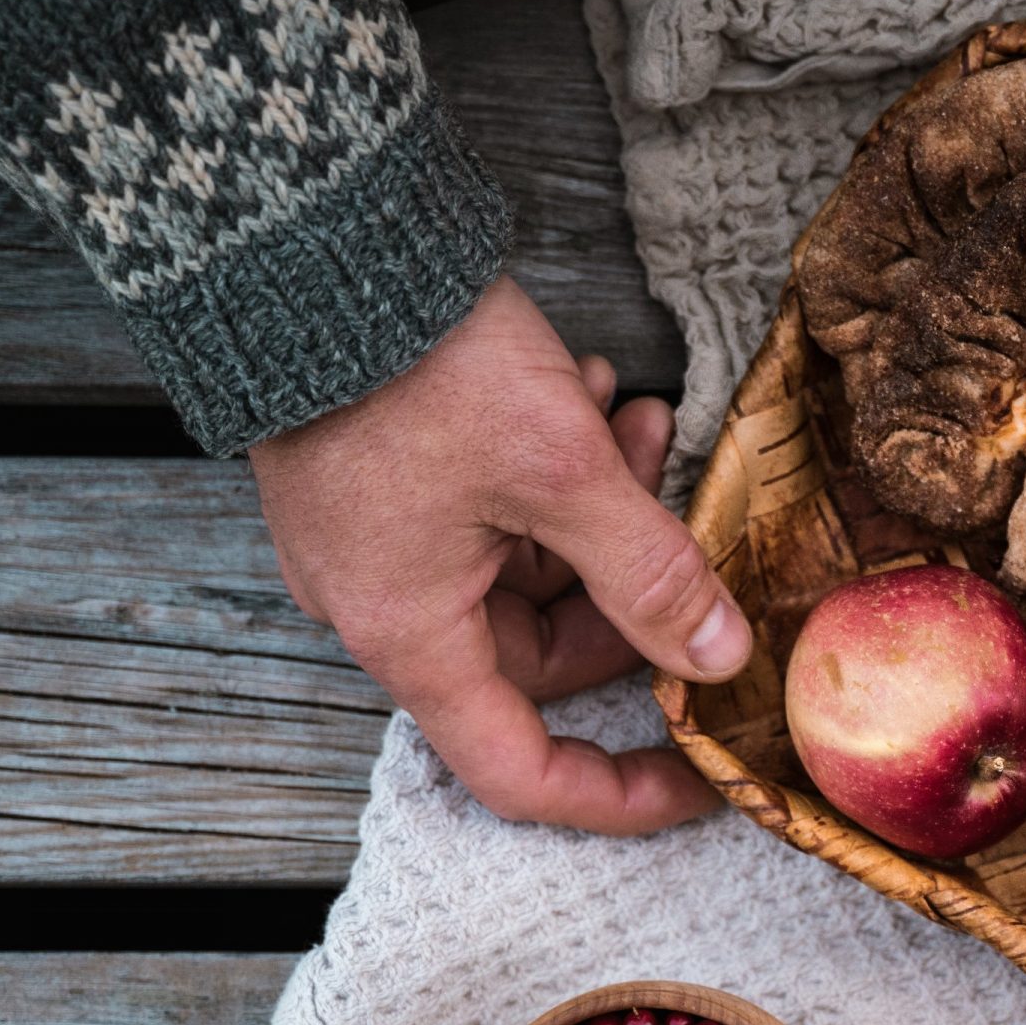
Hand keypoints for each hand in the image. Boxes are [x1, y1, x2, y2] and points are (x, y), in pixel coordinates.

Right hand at [250, 277, 750, 833]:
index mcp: (410, 634)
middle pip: (542, 655)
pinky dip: (553, 471)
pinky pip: (489, 512)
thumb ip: (652, 576)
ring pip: (527, 569)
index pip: (520, 769)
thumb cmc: (419, 360)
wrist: (305, 234)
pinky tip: (593, 394)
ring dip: (602, 510)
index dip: (619, 791)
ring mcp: (379, 542)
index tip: (700, 775)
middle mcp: (383, 604)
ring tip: (642, 421)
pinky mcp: (384, 480)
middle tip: (679, 504)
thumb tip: (720, 656)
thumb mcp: (564, 471)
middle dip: (631, 588)